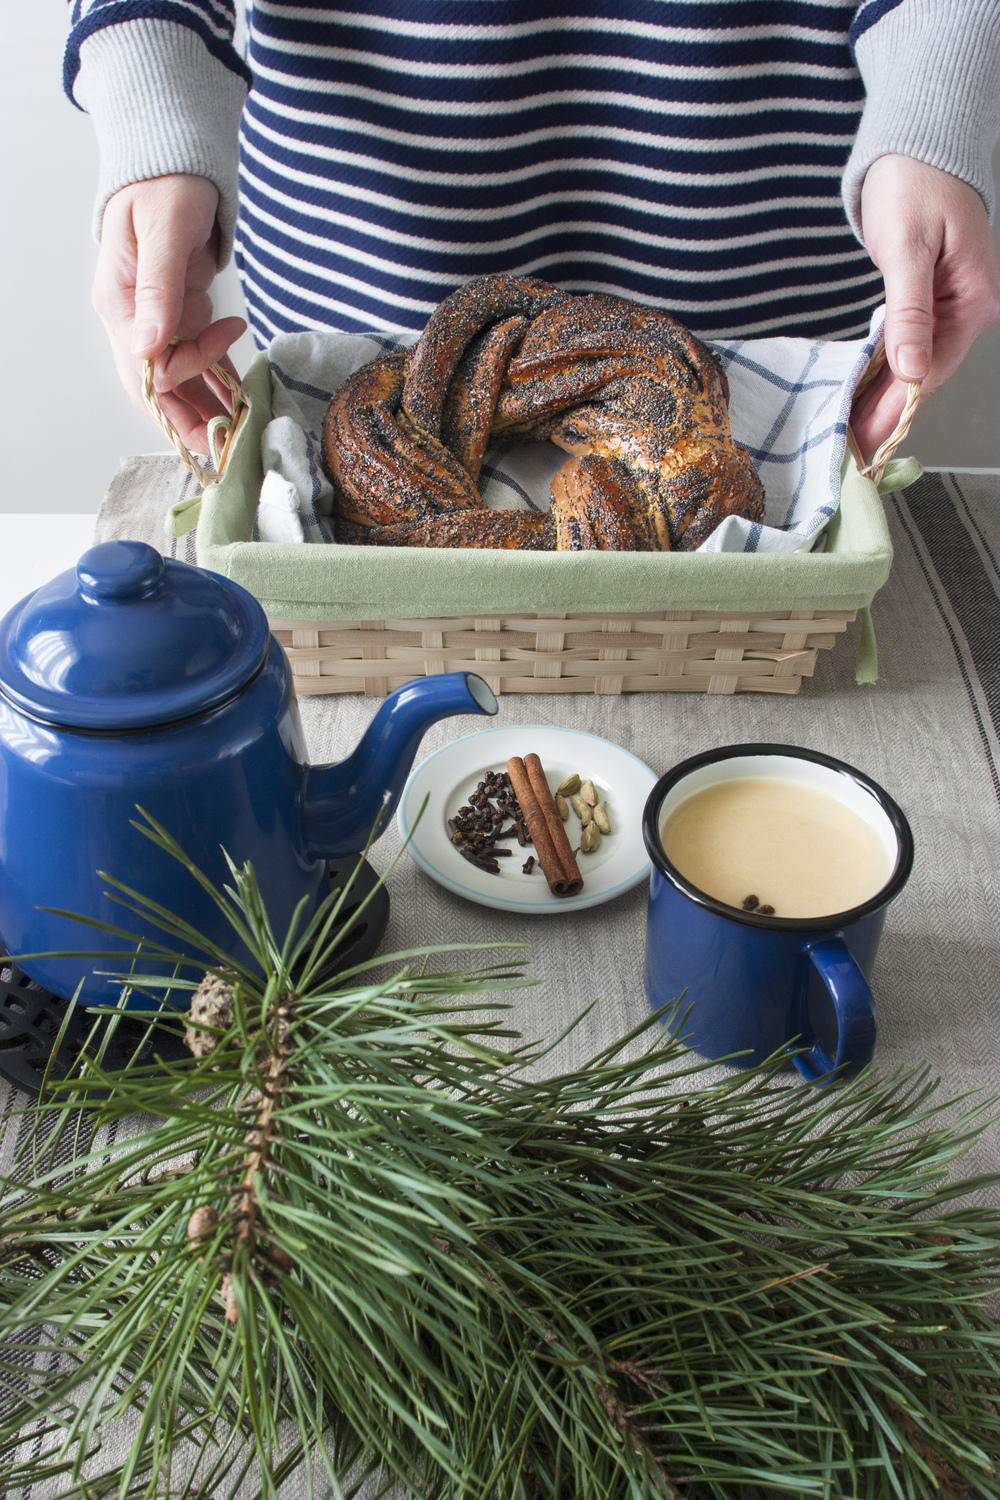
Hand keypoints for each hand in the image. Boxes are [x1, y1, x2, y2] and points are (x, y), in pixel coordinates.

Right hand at [93, 175, 246, 451]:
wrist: (174, 168)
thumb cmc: (165, 188)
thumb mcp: (163, 231)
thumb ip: (158, 288)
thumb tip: (151, 344)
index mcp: (118, 305)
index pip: (149, 363)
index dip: (189, 367)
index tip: (228, 335)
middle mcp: (132, 322)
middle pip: (156, 389)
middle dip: (191, 420)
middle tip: (228, 445)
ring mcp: (155, 325)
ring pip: (176, 385)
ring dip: (206, 410)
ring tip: (240, 431)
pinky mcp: (178, 320)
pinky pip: (195, 365)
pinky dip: (216, 384)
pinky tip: (240, 400)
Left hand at [851, 155, 999, 459]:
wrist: (917, 142)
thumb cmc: (914, 181)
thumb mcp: (906, 247)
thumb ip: (908, 310)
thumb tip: (911, 366)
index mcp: (973, 298)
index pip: (931, 369)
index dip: (896, 408)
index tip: (867, 440)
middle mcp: (970, 307)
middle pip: (925, 374)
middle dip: (887, 411)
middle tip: (850, 447)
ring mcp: (954, 304)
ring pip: (916, 363)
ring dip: (884, 395)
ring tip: (850, 428)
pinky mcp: (935, 297)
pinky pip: (910, 344)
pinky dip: (886, 369)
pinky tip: (864, 390)